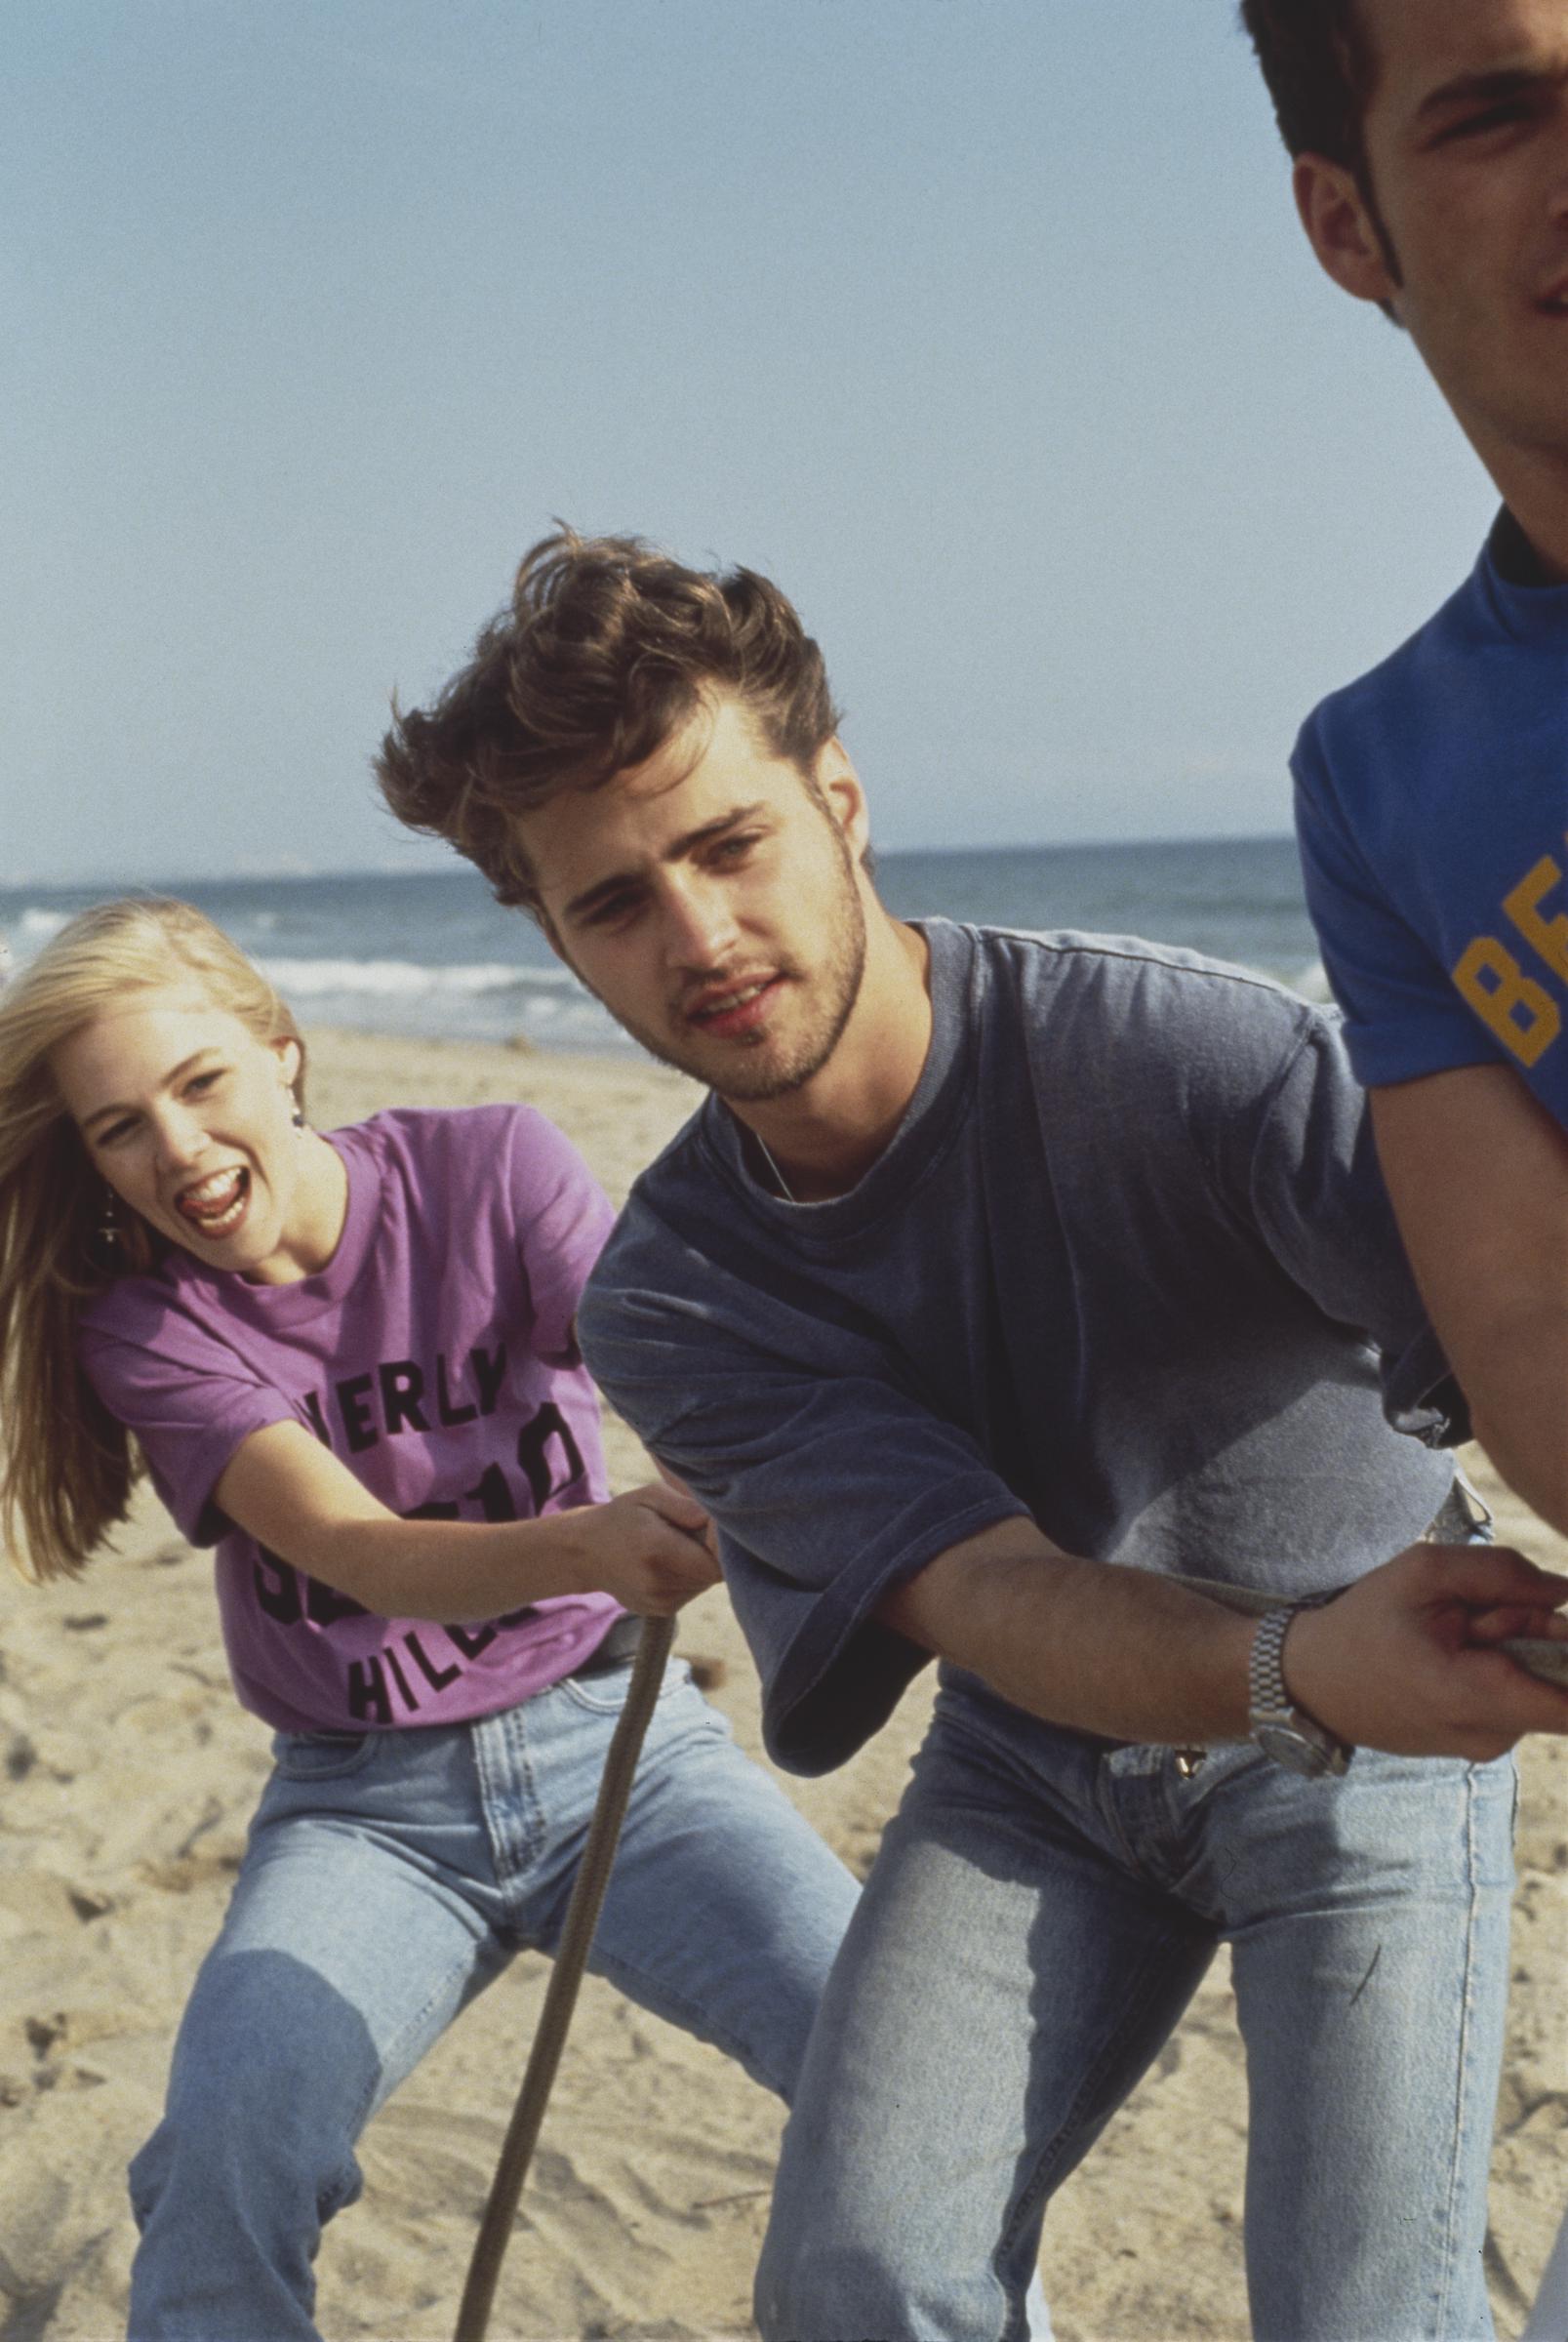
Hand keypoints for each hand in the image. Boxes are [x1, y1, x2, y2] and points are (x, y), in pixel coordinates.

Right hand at [563, 1483, 719, 1614]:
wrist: (584, 1552)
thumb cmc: (622, 1516)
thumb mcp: (651, 1496)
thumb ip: (686, 1507)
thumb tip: (717, 1521)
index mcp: (656, 1551)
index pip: (715, 1561)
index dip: (722, 1545)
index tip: (710, 1525)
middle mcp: (658, 1583)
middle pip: (712, 1574)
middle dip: (712, 1552)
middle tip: (692, 1531)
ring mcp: (658, 1603)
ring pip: (703, 1584)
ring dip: (699, 1564)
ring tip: (676, 1545)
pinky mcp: (660, 1611)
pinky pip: (691, 1591)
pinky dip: (688, 1576)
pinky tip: (669, 1561)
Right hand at [1284, 1541, 1567, 1760]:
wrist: (1314, 1683)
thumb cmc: (1365, 1623)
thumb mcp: (1422, 1573)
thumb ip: (1501, 1573)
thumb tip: (1563, 1591)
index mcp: (1472, 1696)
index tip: (1548, 1624)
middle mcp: (1491, 1736)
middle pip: (1560, 1680)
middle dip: (1536, 1636)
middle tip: (1477, 1617)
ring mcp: (1489, 1746)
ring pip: (1541, 1688)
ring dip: (1516, 1651)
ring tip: (1454, 1636)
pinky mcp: (1484, 1744)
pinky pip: (1519, 1699)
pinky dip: (1501, 1670)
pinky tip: (1452, 1658)